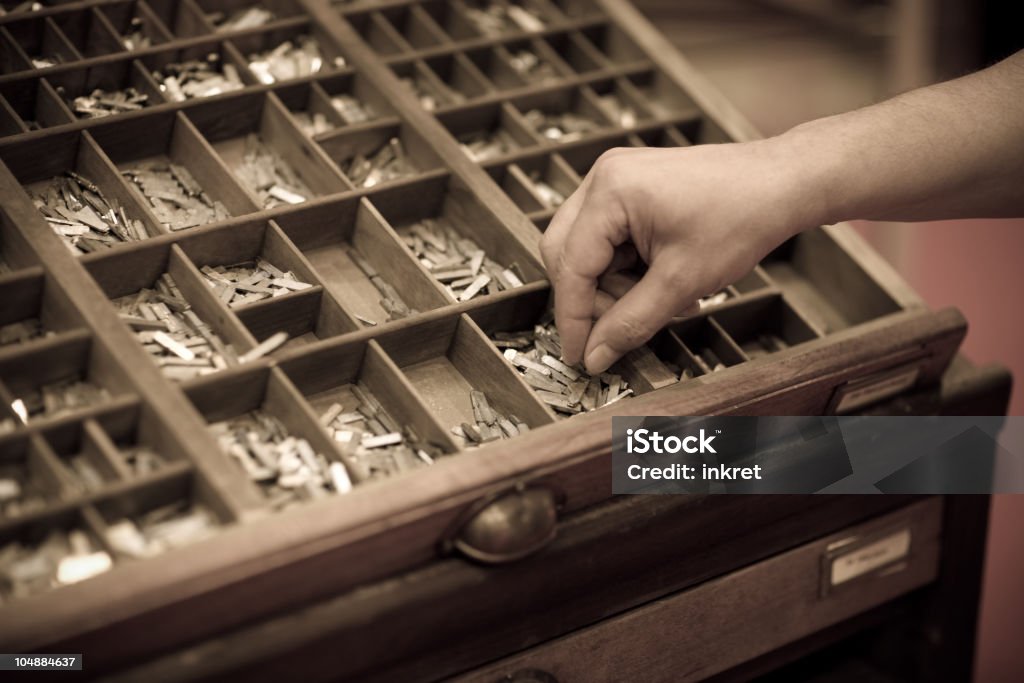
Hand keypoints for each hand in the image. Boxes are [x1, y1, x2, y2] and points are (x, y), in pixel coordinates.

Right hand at [541, 137, 821, 374]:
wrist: (784, 183)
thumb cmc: (742, 218)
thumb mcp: (682, 283)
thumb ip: (630, 323)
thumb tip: (595, 355)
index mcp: (610, 192)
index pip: (571, 266)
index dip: (573, 317)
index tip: (580, 355)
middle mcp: (603, 177)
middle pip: (566, 254)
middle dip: (591, 298)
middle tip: (617, 330)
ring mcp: (615, 179)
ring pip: (585, 249)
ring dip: (611, 284)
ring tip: (658, 298)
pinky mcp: (630, 187)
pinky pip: (607, 237)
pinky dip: (624, 266)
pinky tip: (659, 279)